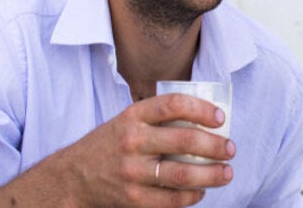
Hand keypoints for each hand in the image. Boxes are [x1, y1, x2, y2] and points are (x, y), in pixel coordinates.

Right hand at [55, 93, 234, 206]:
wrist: (72, 177)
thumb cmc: (110, 144)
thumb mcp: (127, 121)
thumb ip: (158, 119)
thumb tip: (206, 120)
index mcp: (133, 116)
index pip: (173, 105)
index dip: (201, 109)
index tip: (220, 118)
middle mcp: (132, 141)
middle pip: (184, 140)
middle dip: (215, 146)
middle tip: (231, 148)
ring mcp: (132, 171)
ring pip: (182, 174)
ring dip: (212, 174)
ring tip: (227, 173)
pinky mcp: (133, 198)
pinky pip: (171, 200)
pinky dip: (192, 196)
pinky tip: (201, 191)